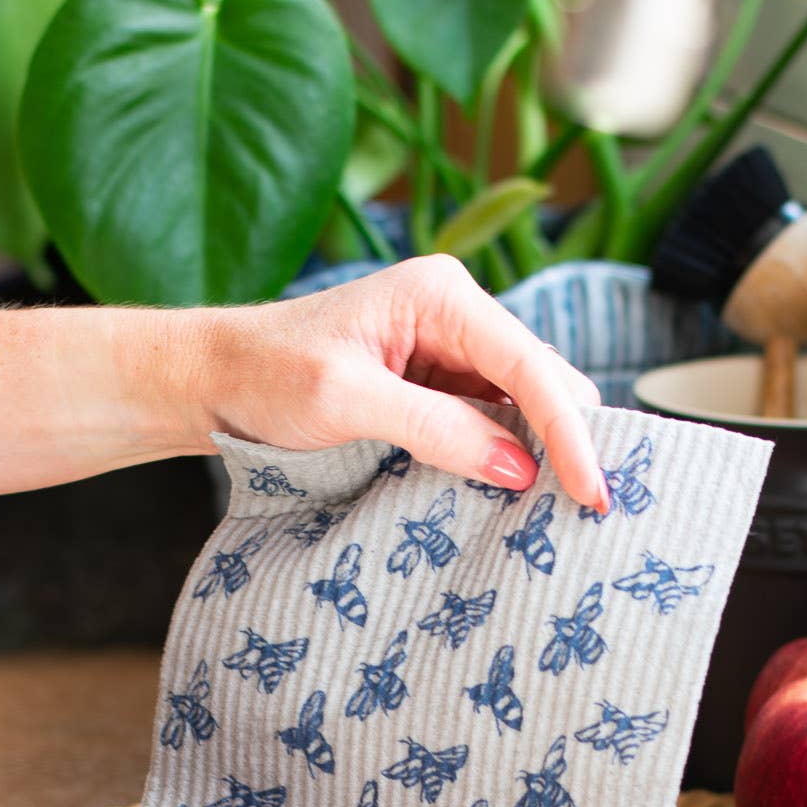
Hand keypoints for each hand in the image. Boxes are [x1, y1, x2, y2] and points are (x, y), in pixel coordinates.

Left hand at [200, 255, 606, 512]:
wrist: (212, 378)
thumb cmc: (265, 376)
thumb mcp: (346, 402)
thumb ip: (433, 429)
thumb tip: (517, 467)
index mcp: (440, 294)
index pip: (529, 365)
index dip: (569, 431)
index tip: (593, 490)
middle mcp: (455, 312)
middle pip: (543, 379)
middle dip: (570, 440)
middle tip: (594, 511)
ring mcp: (448, 348)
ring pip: (525, 403)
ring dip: (543, 452)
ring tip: (569, 512)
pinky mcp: (435, 385)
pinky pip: (492, 420)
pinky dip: (509, 455)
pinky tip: (523, 493)